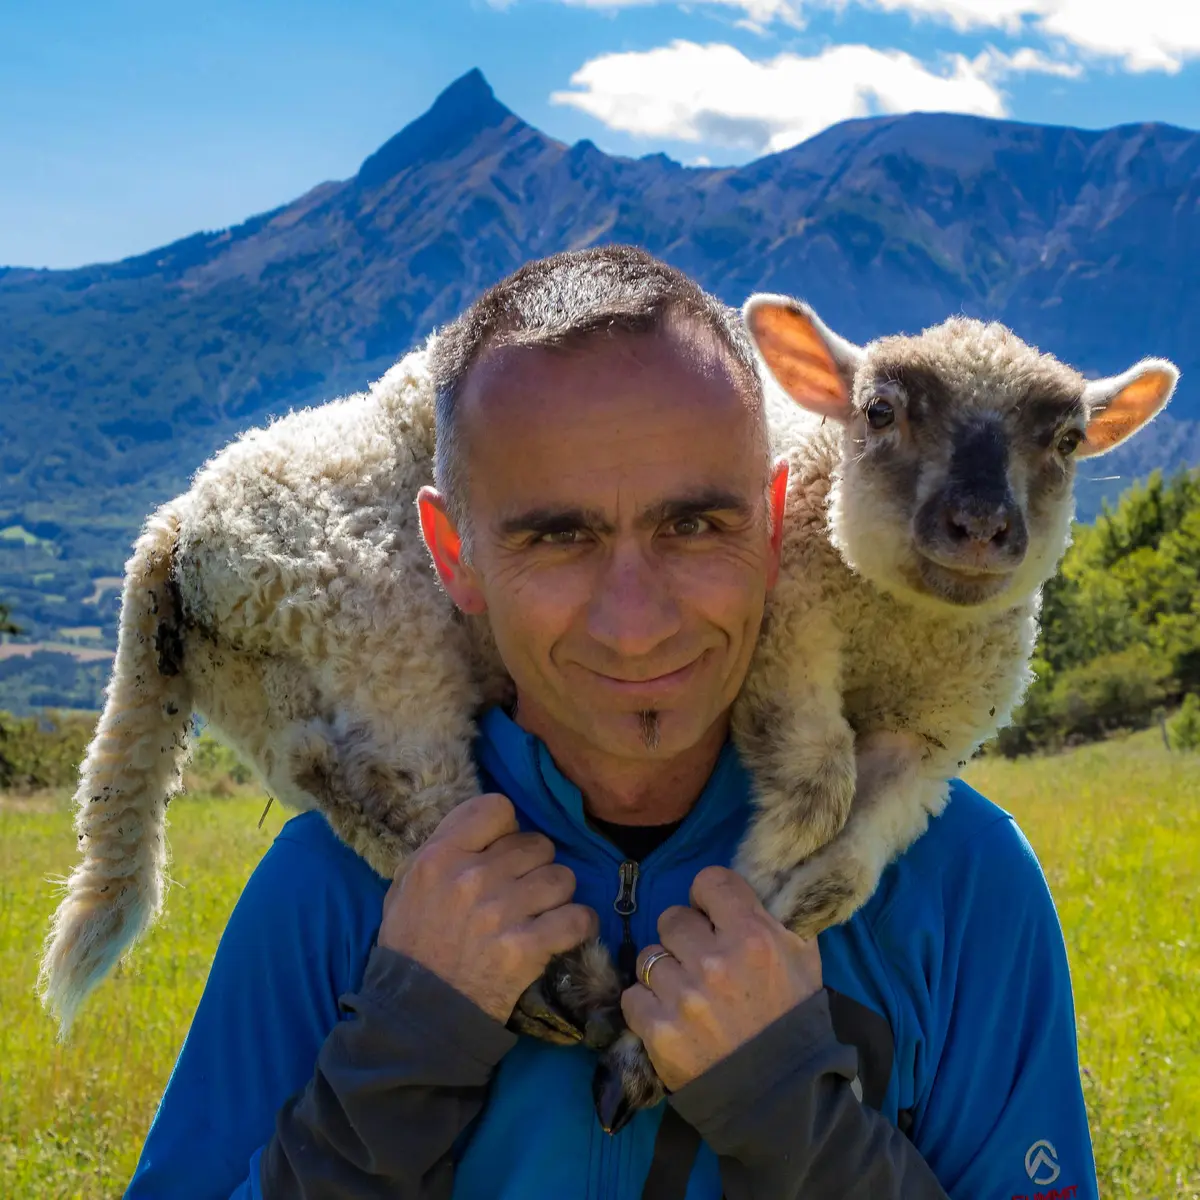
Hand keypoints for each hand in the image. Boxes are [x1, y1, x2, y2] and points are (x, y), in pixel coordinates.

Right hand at [380, 793, 597, 1022]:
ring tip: (541, 913)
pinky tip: (564, 931)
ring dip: (556, 895)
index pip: (497, 808)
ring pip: (562, 877)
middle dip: (536, 866)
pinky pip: (578, 917)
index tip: (502, 849)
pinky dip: (578, 924)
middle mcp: (473, 876)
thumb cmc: (411, 944)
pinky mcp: (527, 947)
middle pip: (538, 844)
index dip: (506, 828)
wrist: (419, 1012)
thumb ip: (443, 848)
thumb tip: (486, 830)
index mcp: (440, 856)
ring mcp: (502, 912)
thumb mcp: (406, 885)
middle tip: (524, 889)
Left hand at [621, 866, 821, 1091]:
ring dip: (665, 973)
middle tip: (701, 962)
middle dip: (684, 938)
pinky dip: (647, 1006)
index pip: (709, 881)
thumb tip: (751, 885)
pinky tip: (670, 1017)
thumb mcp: (803, 956)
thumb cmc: (793, 1019)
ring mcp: (683, 997)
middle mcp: (714, 961)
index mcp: (753, 936)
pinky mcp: (659, 1031)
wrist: (781, 1095)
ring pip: (649, 957)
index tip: (711, 915)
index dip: (708, 897)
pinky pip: (633, 996)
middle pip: (672, 918)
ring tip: (687, 994)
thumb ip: (775, 915)